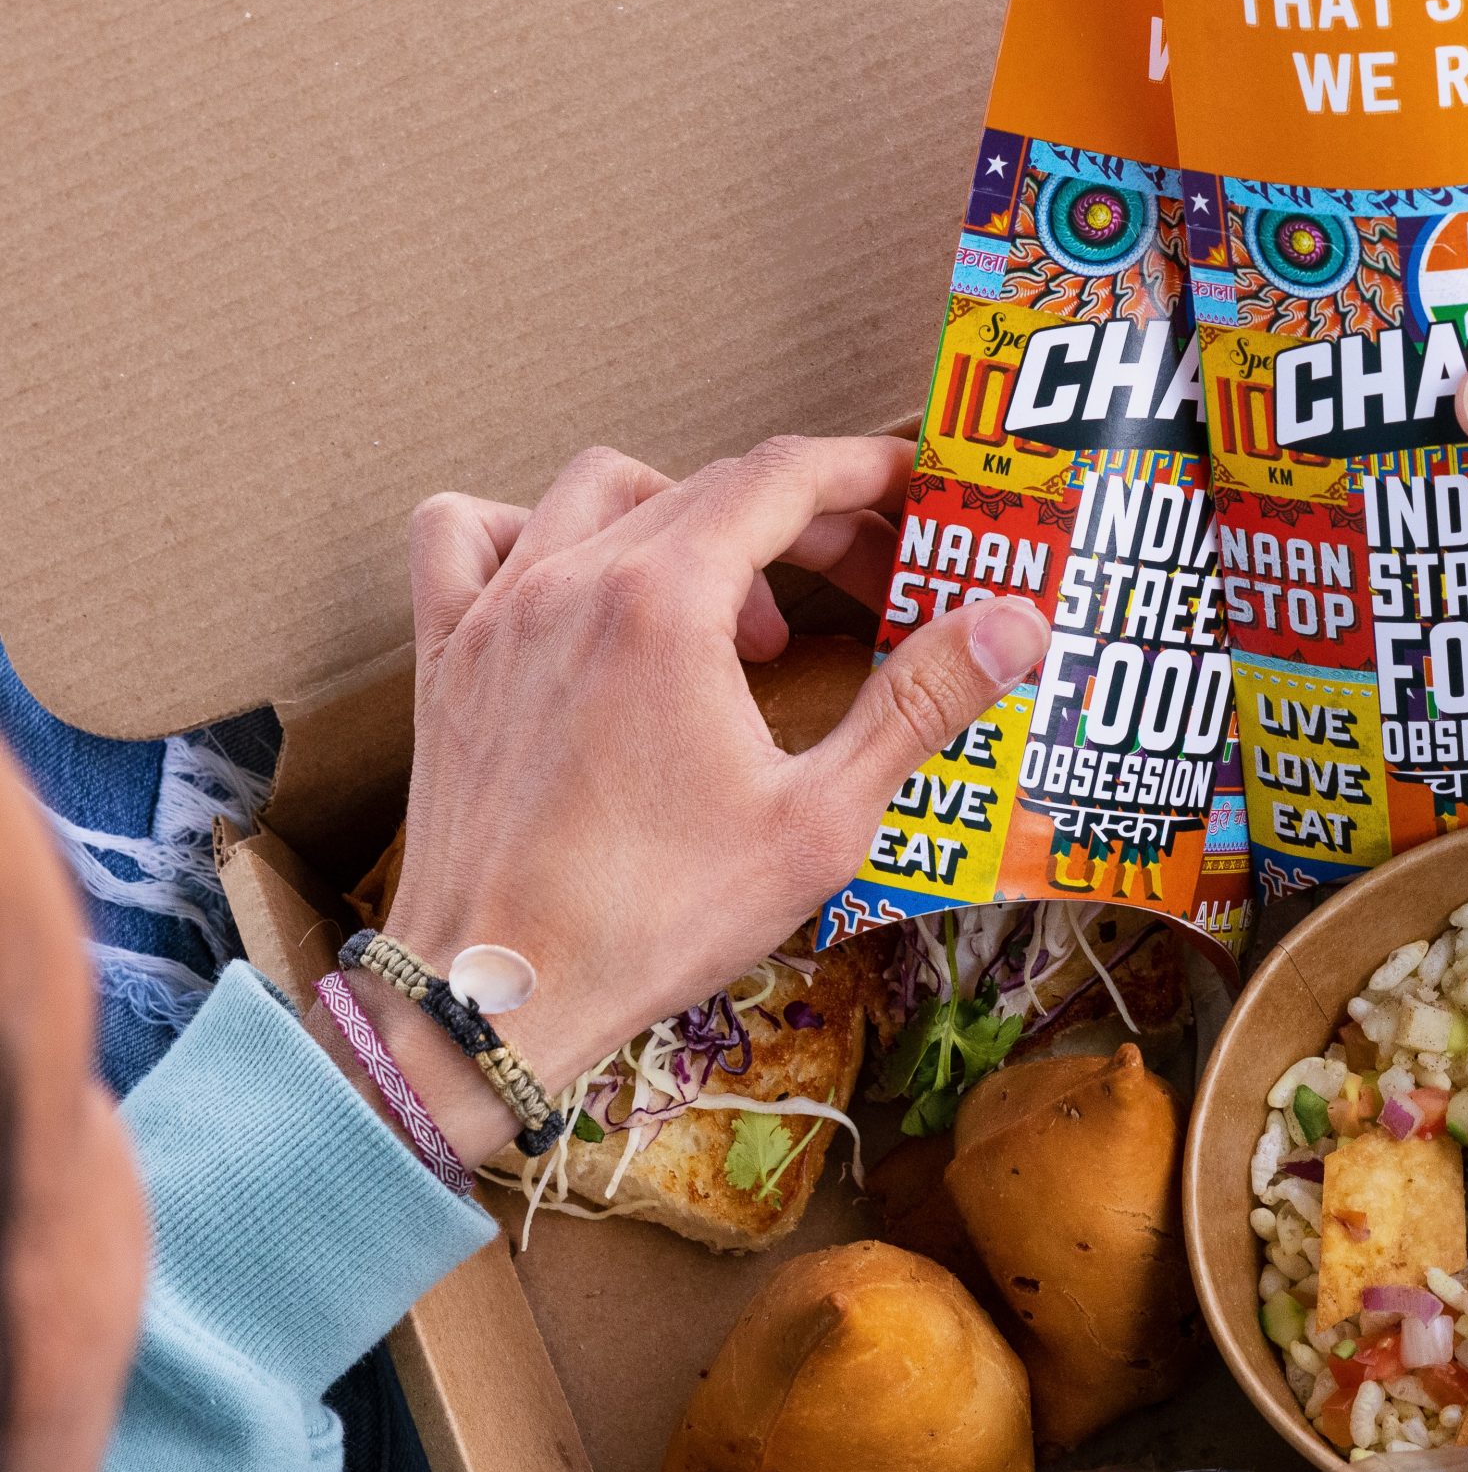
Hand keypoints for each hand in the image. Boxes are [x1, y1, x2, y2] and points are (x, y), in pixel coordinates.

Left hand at [332, 437, 1048, 1163]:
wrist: (493, 999)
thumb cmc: (653, 922)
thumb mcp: (820, 819)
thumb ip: (919, 703)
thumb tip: (1016, 624)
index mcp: (667, 602)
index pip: (784, 478)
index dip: (865, 472)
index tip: (917, 488)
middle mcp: (573, 580)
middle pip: (710, 486)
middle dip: (805, 516)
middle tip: (869, 578)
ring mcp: (497, 613)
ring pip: (597, 490)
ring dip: (686, 515)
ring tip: (738, 603)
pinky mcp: (446, 659)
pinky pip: (466, 535)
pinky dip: (528, 530)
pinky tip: (576, 581)